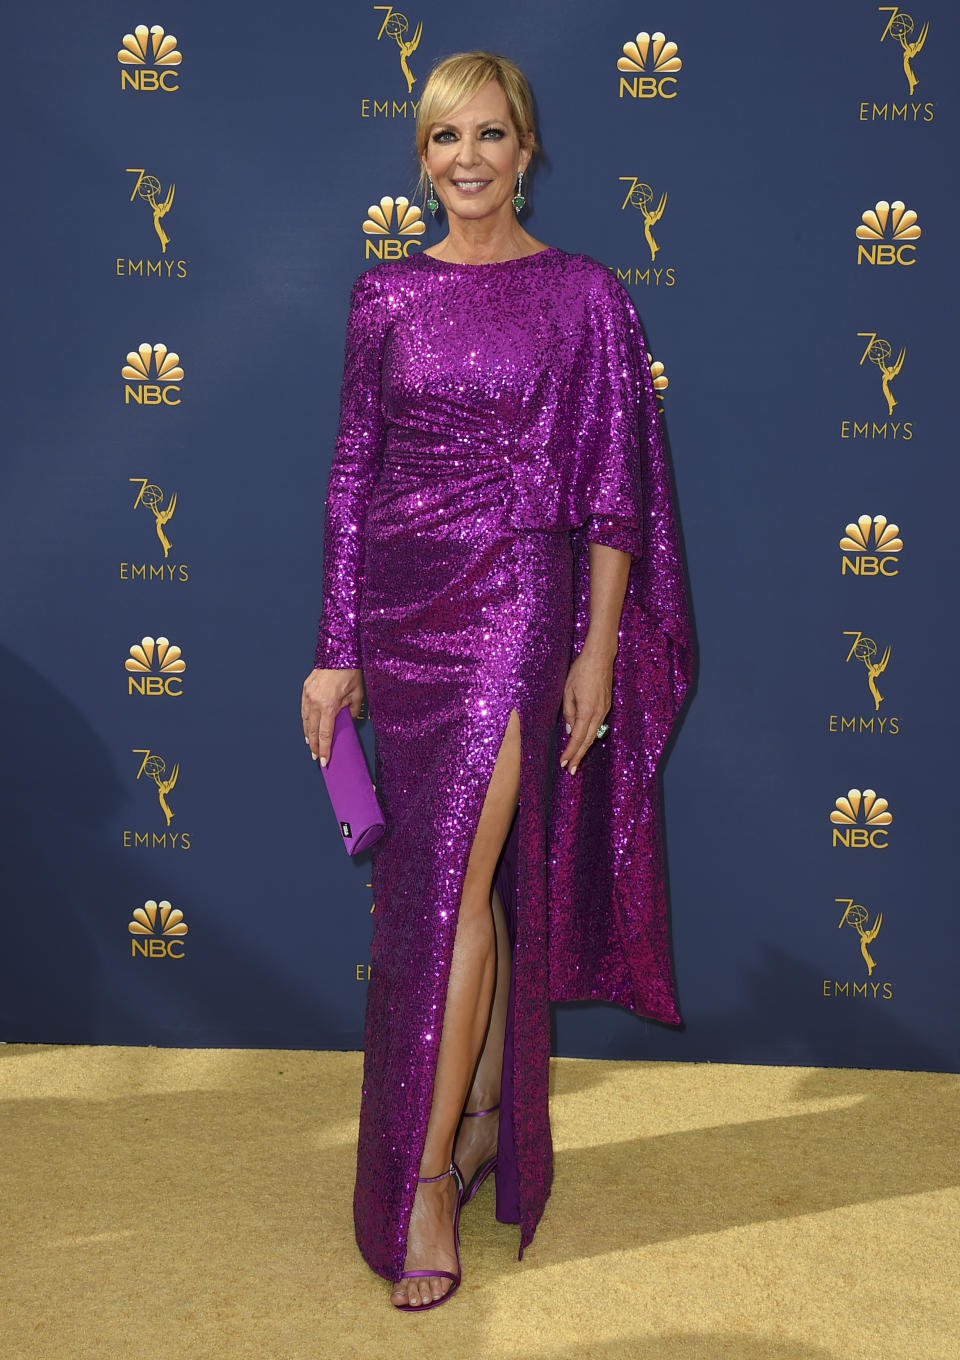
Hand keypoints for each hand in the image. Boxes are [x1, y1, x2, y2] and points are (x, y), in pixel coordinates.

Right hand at [301, 667, 364, 765]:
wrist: (338, 652)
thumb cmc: (351, 672)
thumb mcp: (358, 694)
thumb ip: (353, 711)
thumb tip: (348, 721)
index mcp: (329, 705)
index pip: (325, 734)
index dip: (324, 749)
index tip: (324, 761)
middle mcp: (315, 701)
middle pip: (312, 731)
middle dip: (314, 746)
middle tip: (316, 757)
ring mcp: (308, 695)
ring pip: (305, 721)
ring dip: (308, 735)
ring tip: (311, 745)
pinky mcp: (305, 689)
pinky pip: (303, 710)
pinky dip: (305, 721)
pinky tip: (308, 727)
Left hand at [559, 643, 612, 774]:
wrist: (600, 657)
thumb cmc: (581, 671)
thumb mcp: (568, 691)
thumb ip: (569, 712)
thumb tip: (570, 730)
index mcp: (587, 711)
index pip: (577, 737)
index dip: (570, 752)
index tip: (564, 763)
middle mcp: (598, 713)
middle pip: (588, 741)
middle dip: (578, 756)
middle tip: (571, 770)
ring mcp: (604, 710)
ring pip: (593, 734)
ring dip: (584, 748)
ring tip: (576, 759)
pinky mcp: (606, 706)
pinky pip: (597, 725)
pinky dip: (589, 736)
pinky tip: (583, 741)